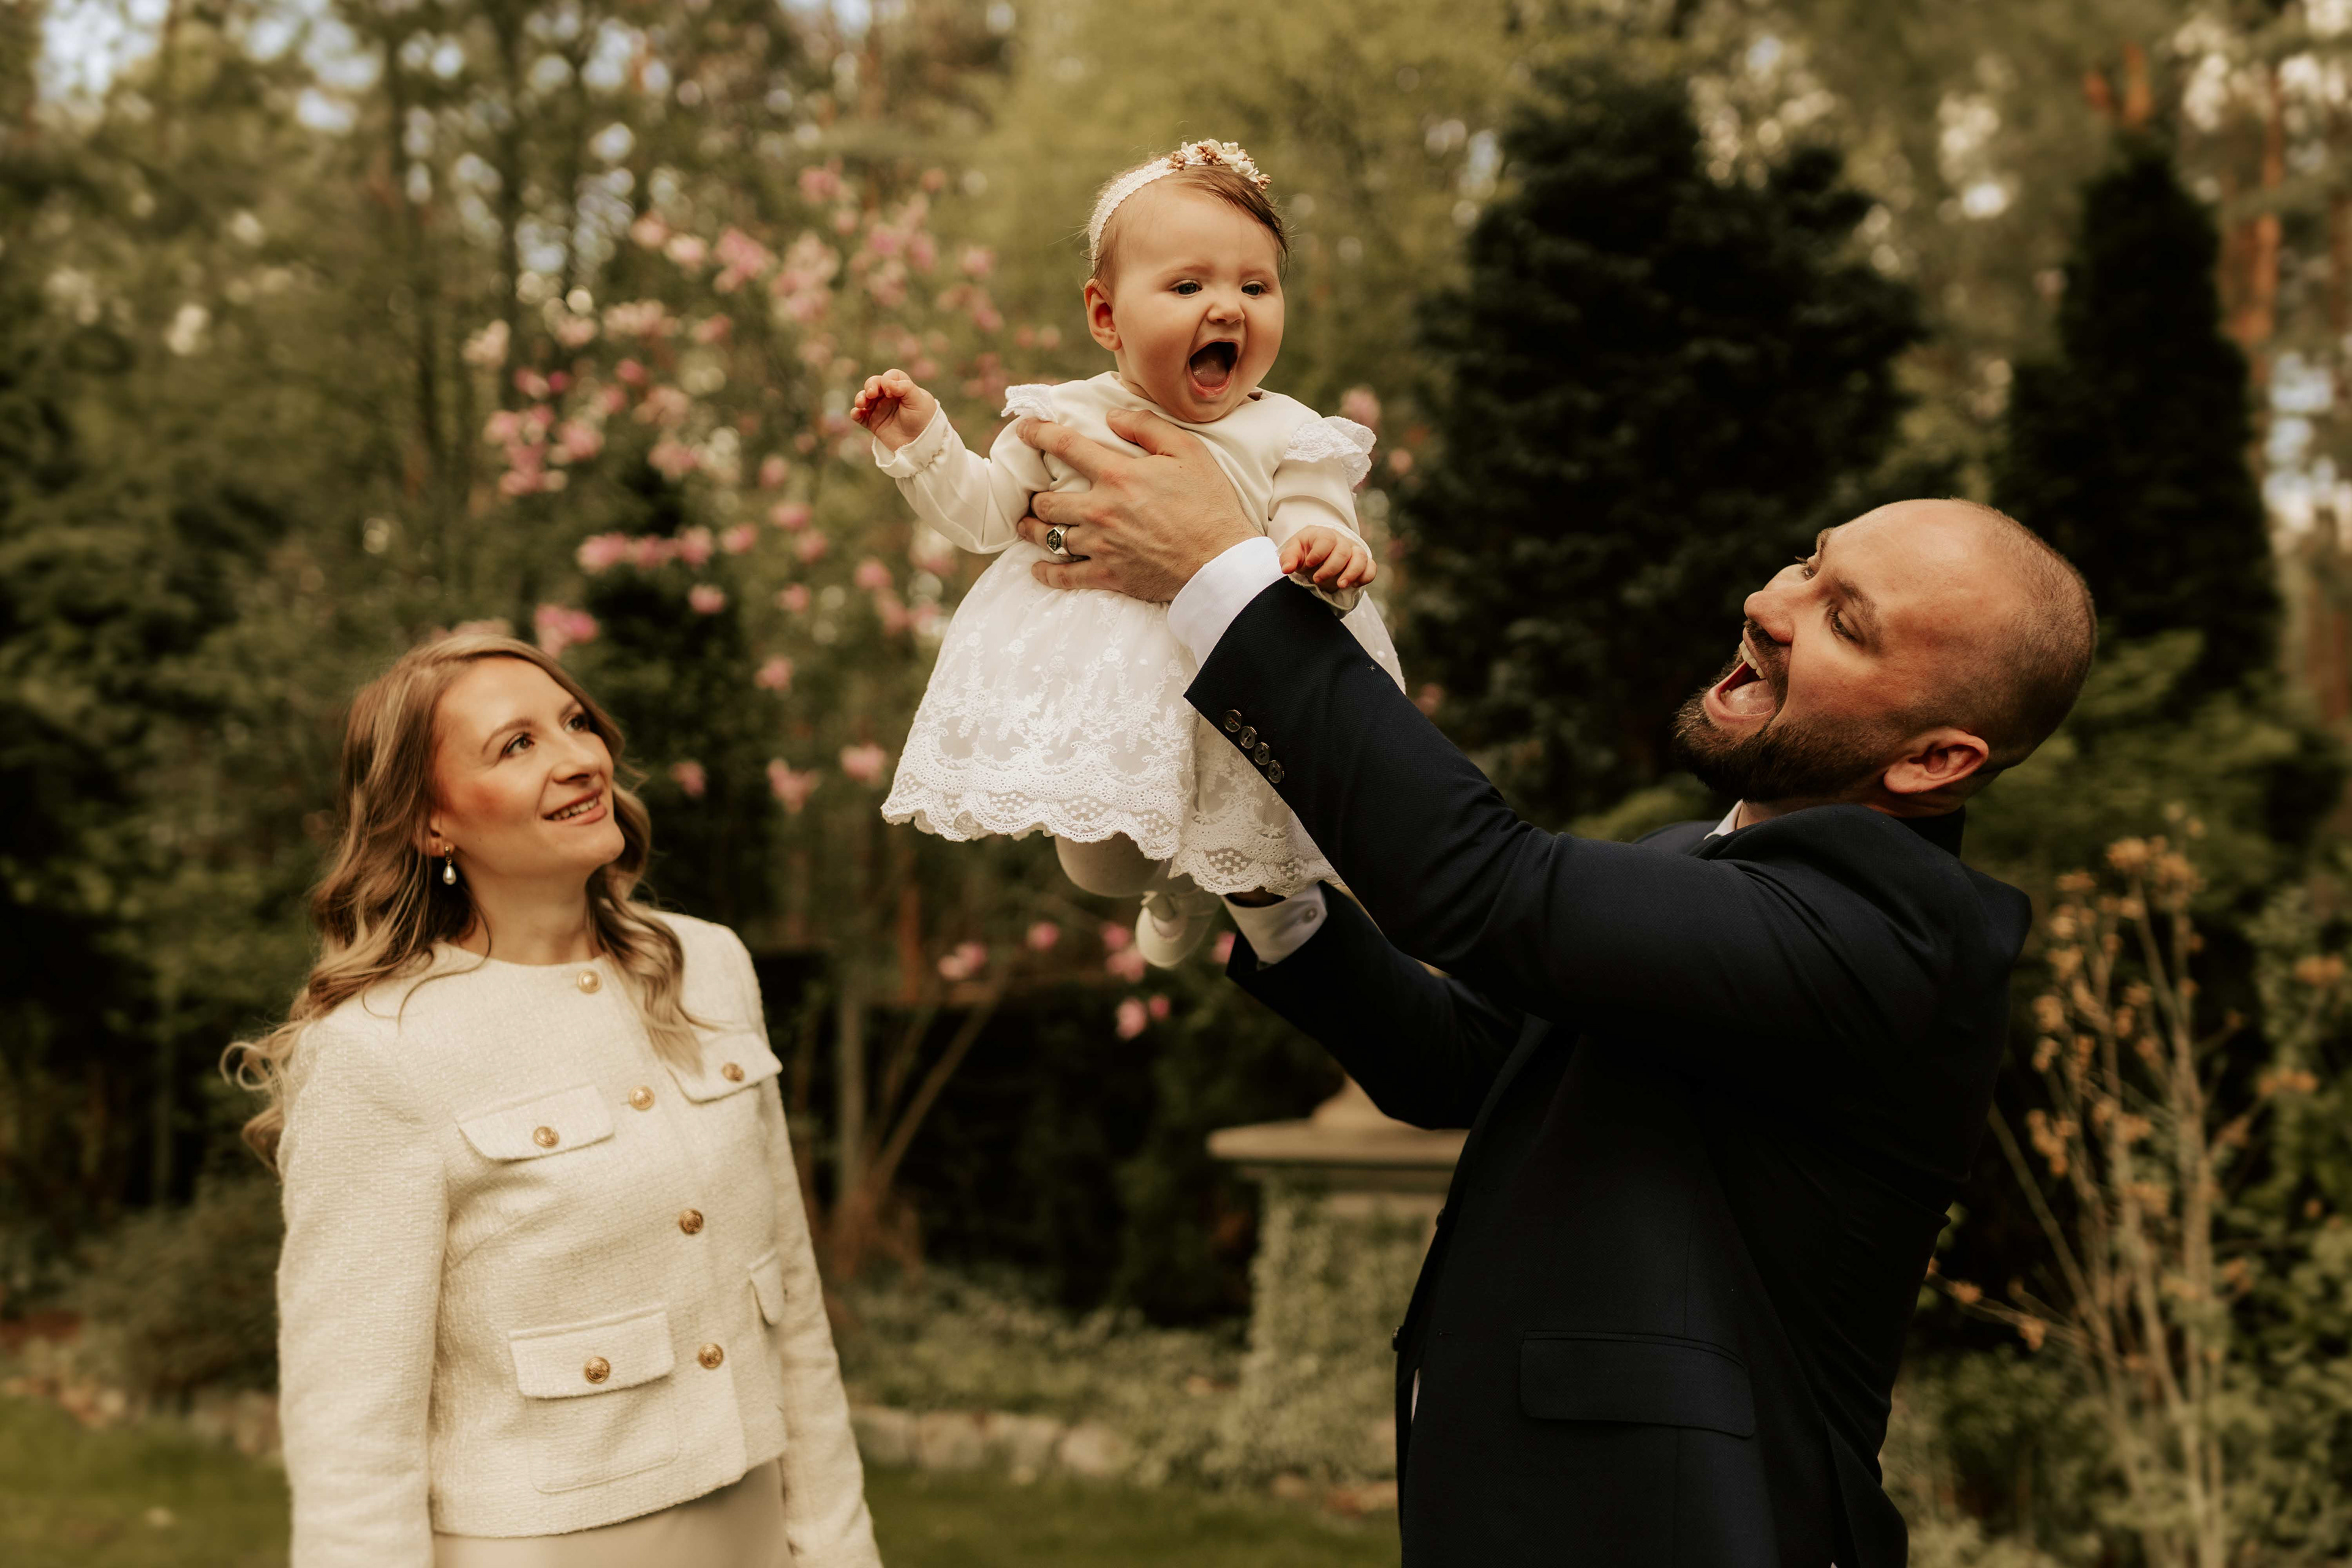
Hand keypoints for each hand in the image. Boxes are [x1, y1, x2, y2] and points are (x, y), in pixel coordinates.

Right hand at [850, 369, 937, 451]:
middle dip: (870, 386)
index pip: (890, 377)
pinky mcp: (874, 423)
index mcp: (902, 389)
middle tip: (871, 394)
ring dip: (860, 398)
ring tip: (861, 404)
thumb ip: (905, 388)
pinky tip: (856, 413)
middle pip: (874, 384)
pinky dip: (856, 413)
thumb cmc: (924, 420)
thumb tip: (888, 382)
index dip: (887, 379)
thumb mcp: (919, 401)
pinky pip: (860, 416)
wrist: (922, 445)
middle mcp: (890, 397)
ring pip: (865, 398)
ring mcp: (880, 410)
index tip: (890, 391)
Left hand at [1012, 408, 1258, 602]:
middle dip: (1035, 494)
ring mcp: (1101, 545)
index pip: (1065, 446)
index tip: (1023, 428)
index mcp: (1117, 475)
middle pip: (1047, 500)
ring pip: (1049, 536)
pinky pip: (1065, 576)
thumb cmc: (1209, 503)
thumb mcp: (1188, 451)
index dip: (1037, 433)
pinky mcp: (1108, 575)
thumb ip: (1147, 426)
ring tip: (1026, 524)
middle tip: (1032, 493)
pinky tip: (1038, 569)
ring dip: (1033, 529)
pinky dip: (1047, 573)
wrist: (1220, 562)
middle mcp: (1101, 510)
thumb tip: (1112, 416)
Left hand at [1280, 526, 1376, 590]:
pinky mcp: (1362, 562)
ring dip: (1352, 573)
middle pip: (1343, 551)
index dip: (1319, 553)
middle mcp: (1341, 541)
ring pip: (1361, 557)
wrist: (1319, 552)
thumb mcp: (1294, 551)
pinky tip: (1354, 585)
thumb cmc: (1306, 550)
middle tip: (1317, 580)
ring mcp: (1353, 551)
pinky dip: (1366, 576)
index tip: (1308, 564)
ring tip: (1340, 585)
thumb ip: (1289, 558)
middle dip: (1331, 568)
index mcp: (1323, 535)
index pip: (1326, 540)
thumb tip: (1287, 568)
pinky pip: (1371, 567)